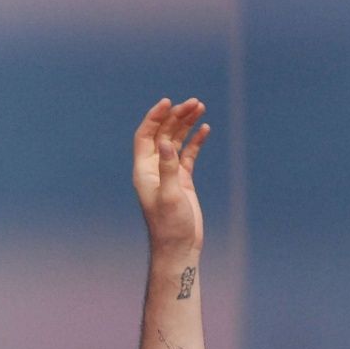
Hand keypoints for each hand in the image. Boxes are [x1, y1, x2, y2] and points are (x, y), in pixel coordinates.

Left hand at [132, 98, 207, 253]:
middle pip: (163, 134)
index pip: (145, 135)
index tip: (168, 102)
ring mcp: (169, 173)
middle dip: (176, 116)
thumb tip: (166, 143)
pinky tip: (205, 129)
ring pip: (177, 141)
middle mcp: (154, 168)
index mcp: (144, 170)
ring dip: (187, 124)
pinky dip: (196, 141)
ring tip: (201, 108)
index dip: (154, 117)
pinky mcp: (183, 180)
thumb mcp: (169, 196)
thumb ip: (167, 169)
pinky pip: (188, 154)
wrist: (179, 247)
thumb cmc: (170, 226)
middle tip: (194, 103)